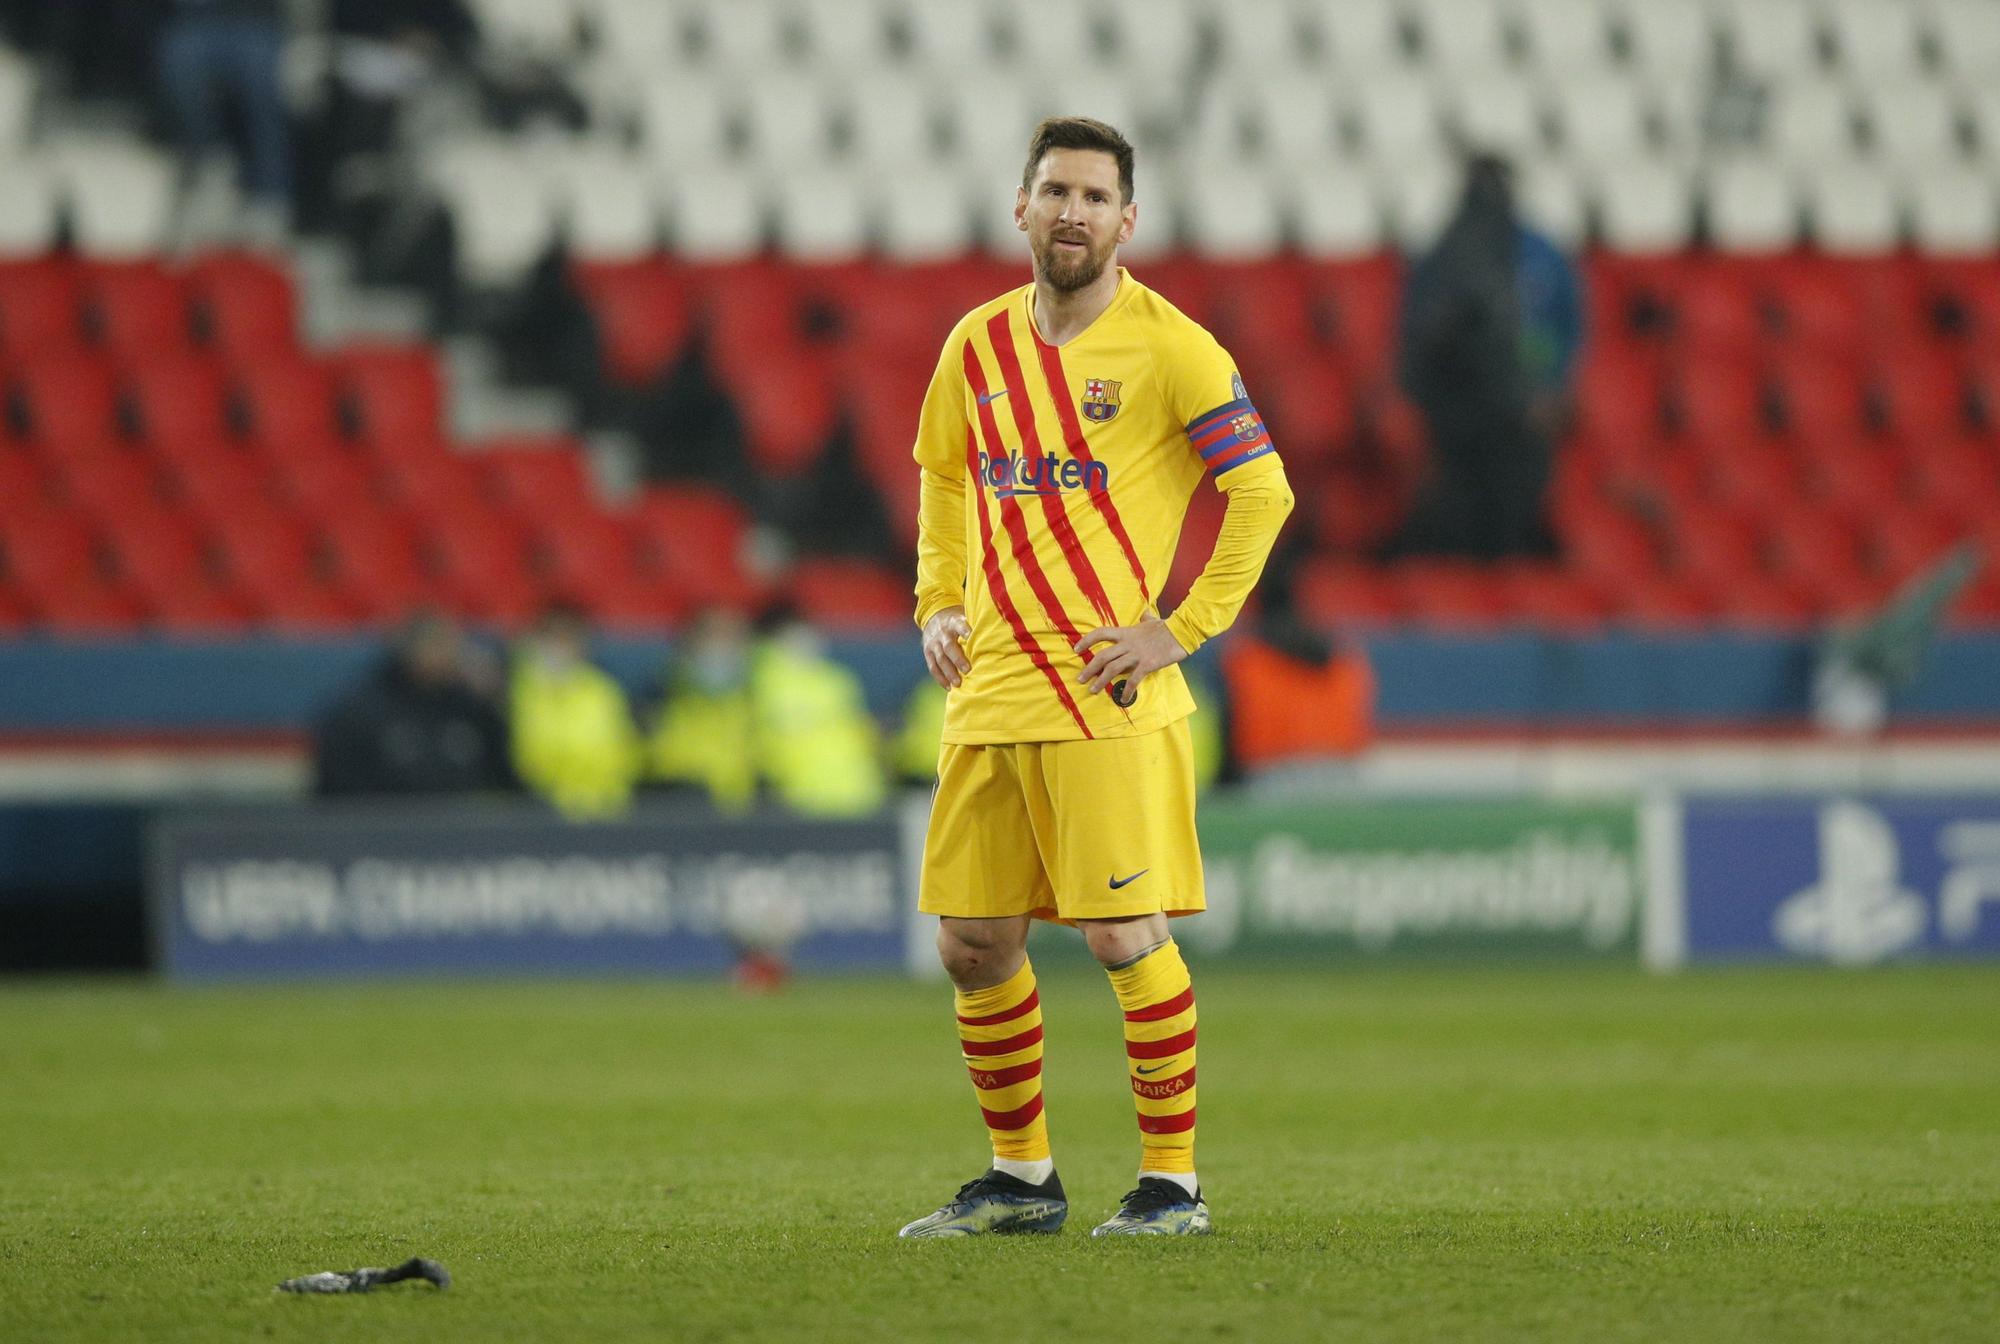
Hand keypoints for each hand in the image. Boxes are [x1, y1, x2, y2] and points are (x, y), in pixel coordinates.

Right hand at [922, 606, 971, 688]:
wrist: (934, 617)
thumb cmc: (958, 622)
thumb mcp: (965, 617)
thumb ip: (976, 626)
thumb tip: (999, 636)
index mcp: (954, 622)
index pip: (959, 625)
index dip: (964, 630)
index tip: (971, 637)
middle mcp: (942, 633)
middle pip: (948, 646)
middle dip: (957, 659)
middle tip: (967, 670)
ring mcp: (933, 643)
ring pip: (940, 659)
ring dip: (949, 672)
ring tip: (958, 683)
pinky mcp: (927, 652)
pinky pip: (933, 667)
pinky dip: (940, 678)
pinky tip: (949, 687)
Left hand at [1073, 614, 1187, 702]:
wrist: (1181, 632)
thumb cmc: (1166, 627)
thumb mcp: (1152, 620)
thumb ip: (1145, 618)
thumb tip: (1144, 614)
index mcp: (1126, 633)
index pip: (1100, 633)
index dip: (1086, 640)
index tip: (1077, 649)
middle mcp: (1128, 644)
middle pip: (1102, 656)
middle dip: (1089, 669)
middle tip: (1080, 679)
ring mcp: (1137, 654)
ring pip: (1113, 669)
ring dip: (1101, 681)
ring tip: (1093, 690)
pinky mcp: (1147, 664)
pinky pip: (1133, 679)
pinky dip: (1127, 690)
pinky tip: (1123, 699)